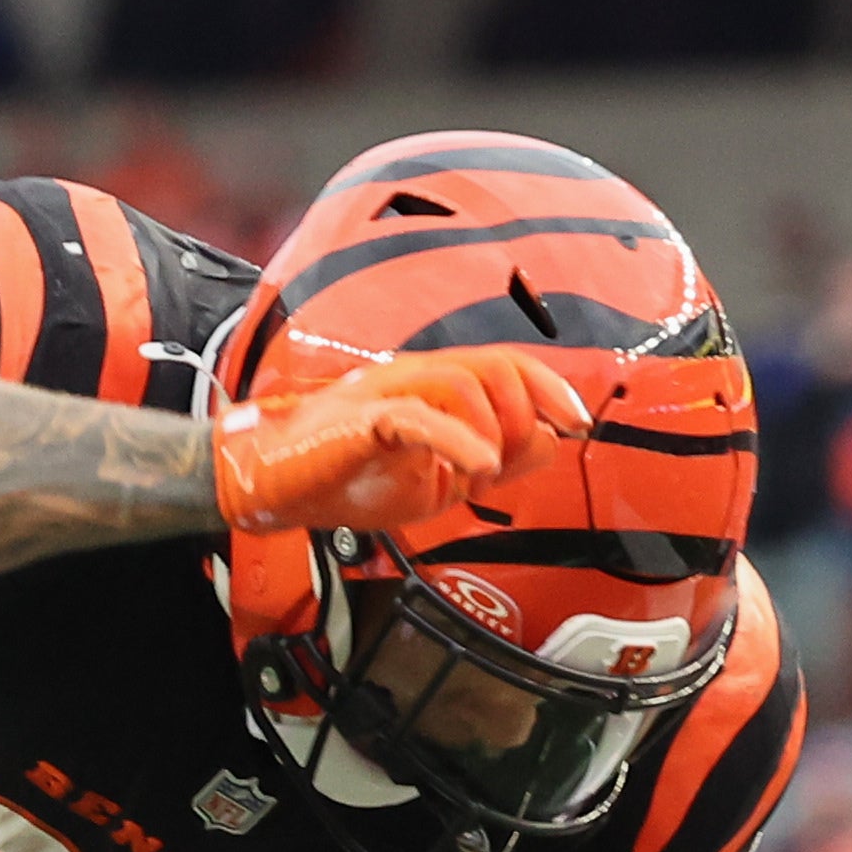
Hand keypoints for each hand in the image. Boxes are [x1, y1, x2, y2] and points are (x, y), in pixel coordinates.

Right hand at [212, 344, 590, 535]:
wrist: (271, 485)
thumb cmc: (342, 479)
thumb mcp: (437, 482)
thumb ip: (491, 460)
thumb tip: (548, 443)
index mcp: (435, 388)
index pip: (508, 367)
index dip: (553, 389)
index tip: (580, 422)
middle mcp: (416, 377)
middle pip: (496, 366)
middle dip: (528, 411)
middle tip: (524, 453)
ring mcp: (388, 391)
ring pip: (463, 384)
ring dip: (490, 433)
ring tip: (481, 475)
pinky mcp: (364, 418)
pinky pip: (421, 418)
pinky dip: (459, 441)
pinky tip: (476, 468)